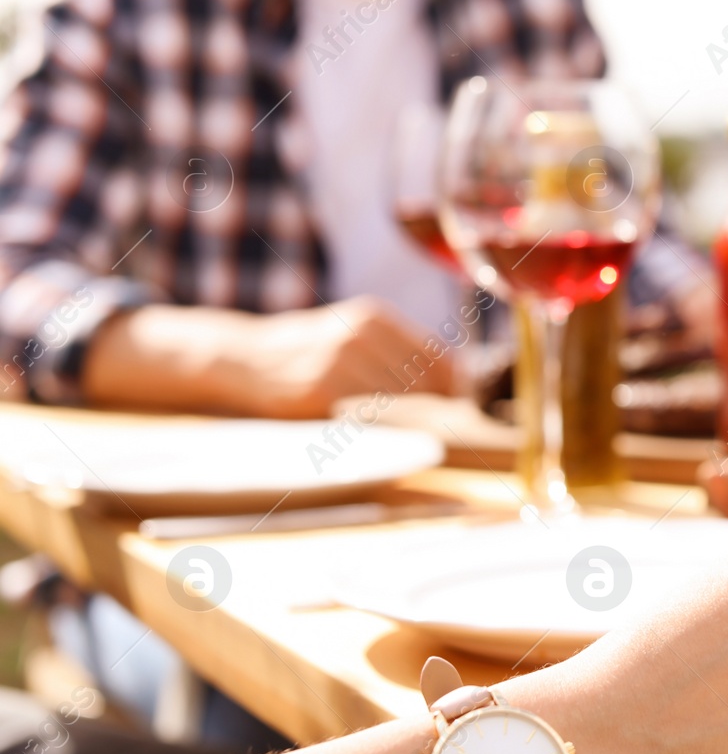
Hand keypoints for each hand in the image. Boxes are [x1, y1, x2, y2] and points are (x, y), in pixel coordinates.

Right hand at [84, 297, 455, 417]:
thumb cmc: (307, 350)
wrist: (242, 356)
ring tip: (406, 435)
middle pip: (426, 385)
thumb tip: (457, 384)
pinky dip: (380, 430)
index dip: (455, 393)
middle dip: (437, 412)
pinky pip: (369, 418)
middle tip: (440, 432)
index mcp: (373, 318)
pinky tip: (377, 434)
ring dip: (410, 424)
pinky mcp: (320, 393)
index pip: (441, 361)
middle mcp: (360, 335)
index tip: (458, 412)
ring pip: (400, 403)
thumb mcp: (351, 333)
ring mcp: (339, 363)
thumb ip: (396, 351)